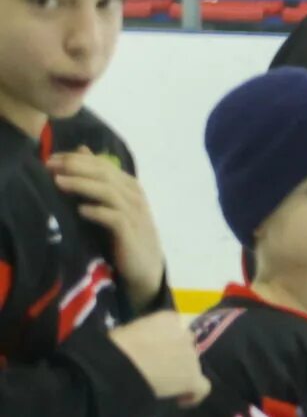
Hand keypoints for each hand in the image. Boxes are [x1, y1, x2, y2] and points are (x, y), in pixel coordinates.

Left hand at [51, 151, 165, 307]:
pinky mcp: (131, 234)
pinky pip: (115, 218)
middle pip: (104, 174)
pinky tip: (81, 210)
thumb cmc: (124, 234)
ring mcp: (135, 214)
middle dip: (75, 167)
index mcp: (129, 186)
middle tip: (50, 166)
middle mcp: (134, 196)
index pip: (102, 164)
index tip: (50, 158)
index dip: (76, 158)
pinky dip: (97, 212)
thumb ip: (98, 178)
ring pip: (108, 192)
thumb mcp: (111, 202)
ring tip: (58, 183)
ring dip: (82, 185)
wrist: (145, 266)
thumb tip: (81, 150)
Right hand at [109, 311, 207, 403]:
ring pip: (193, 367)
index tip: (156, 351)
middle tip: (158, 368)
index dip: (169, 341)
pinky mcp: (193, 378)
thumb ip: (145, 333)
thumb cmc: (116, 346)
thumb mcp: (129, 330)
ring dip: (181, 374)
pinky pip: (202, 388)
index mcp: (170, 319)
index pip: (177, 328)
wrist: (119, 365)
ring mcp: (192, 357)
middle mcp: (186, 335)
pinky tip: (182, 400)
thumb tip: (144, 343)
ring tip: (162, 385)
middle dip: (176, 356)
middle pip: (187, 347)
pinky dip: (194, 395)